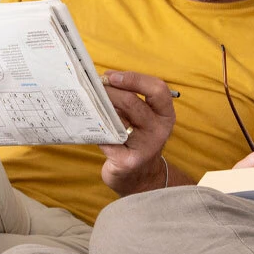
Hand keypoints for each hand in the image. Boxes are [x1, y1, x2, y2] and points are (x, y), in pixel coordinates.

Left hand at [98, 71, 175, 193]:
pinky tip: (88, 125)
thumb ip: (129, 98)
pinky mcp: (128, 161)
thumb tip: (103, 79)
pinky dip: (95, 130)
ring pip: (117, 120)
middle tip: (92, 88)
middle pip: (132, 102)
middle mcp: (159, 130)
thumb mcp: (142, 118)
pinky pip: (107, 139)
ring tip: (87, 101)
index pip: (157, 89)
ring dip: (99, 108)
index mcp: (165, 114)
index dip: (134, 79)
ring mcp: (145, 147)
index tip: (111, 76)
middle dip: (108, 92)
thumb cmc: (136, 139)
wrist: (140, 177)